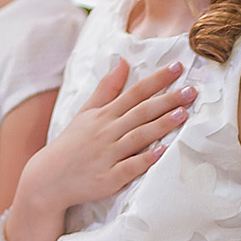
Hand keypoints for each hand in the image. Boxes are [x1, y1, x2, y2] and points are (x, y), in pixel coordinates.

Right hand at [20, 58, 197, 218]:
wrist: (48, 178)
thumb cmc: (72, 144)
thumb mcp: (86, 112)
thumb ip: (107, 88)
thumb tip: (123, 61)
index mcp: (104, 115)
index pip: (134, 93)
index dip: (157, 80)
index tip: (177, 68)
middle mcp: (107, 132)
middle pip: (141, 112)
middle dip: (167, 100)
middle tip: (191, 91)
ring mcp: (108, 156)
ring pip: (138, 137)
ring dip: (160, 125)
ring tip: (183, 114)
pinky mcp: (108, 178)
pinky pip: (130, 167)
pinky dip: (145, 159)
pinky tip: (162, 151)